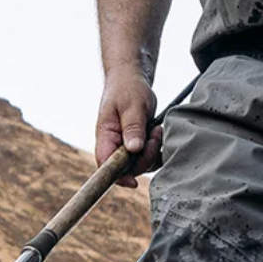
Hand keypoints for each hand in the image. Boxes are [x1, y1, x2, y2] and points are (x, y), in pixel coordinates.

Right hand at [95, 69, 163, 188]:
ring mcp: (125, 146)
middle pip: (127, 168)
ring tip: (156, 129)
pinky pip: (148, 157)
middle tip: (154, 134)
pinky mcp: (136, 144)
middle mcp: (113, 145)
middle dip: (145, 157)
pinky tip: (157, 131)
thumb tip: (133, 150)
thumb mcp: (132, 105)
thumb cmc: (127, 88)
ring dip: (153, 152)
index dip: (117, 178)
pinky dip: (156, 149)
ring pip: (140, 164)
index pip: (105, 165)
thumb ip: (132, 127)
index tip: (133, 182)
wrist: (131, 79)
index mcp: (105, 136)